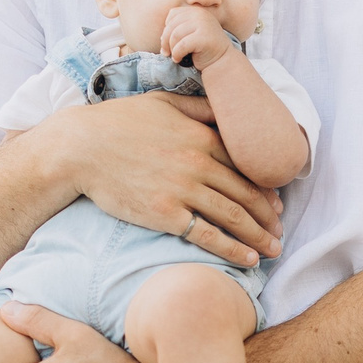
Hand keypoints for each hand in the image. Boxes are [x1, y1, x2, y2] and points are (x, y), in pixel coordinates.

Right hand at [44, 91, 281, 262]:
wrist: (81, 148)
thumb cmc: (119, 122)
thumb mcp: (164, 103)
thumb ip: (199, 108)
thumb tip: (225, 109)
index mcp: (202, 137)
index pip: (246, 167)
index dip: (266, 189)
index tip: (277, 205)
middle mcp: (199, 164)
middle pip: (246, 194)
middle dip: (269, 217)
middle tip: (281, 231)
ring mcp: (183, 190)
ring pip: (234, 216)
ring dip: (259, 236)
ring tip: (273, 250)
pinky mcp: (165, 214)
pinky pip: (208, 236)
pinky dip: (232, 249)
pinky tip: (248, 260)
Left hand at [160, 5, 243, 72]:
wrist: (222, 61)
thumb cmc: (204, 48)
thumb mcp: (193, 32)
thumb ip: (180, 27)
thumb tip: (162, 37)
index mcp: (197, 11)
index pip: (173, 13)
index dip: (167, 27)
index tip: (168, 40)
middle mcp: (200, 14)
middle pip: (171, 25)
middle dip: (165, 41)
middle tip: (166, 52)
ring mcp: (203, 25)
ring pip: (175, 35)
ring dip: (171, 48)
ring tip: (174, 56)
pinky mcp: (203, 37)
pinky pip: (182, 45)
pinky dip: (177, 54)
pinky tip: (179, 59)